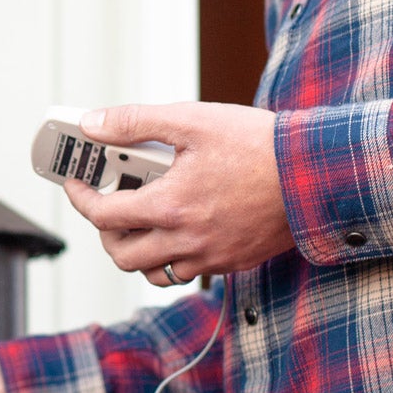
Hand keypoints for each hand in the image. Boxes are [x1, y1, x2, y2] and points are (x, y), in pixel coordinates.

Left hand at [65, 101, 295, 283]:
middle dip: (105, 230)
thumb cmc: (259, 145)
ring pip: (153, 272)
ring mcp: (211, 256)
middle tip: (108, 201)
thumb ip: (136, 122)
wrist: (317, 174)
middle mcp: (186, 240)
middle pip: (122, 254)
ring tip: (141, 217)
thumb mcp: (192, 120)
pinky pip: (187, 272)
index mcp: (169, 206)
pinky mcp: (234, 261)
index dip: (80, 197)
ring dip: (137, 249)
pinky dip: (171, 257)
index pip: (103, 215)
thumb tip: (92, 123)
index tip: (75, 183)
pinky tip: (179, 226)